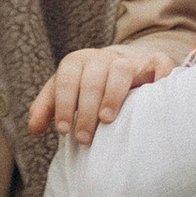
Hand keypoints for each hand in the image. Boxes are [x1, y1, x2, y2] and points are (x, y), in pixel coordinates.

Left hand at [26, 42, 175, 144]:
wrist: (120, 65)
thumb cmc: (87, 87)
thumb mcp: (65, 93)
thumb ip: (47, 108)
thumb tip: (34, 129)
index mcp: (78, 62)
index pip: (66, 78)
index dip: (63, 103)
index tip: (63, 131)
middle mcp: (102, 58)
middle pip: (92, 78)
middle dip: (85, 109)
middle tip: (83, 138)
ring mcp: (128, 60)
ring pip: (121, 69)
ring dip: (113, 95)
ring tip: (107, 120)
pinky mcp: (152, 63)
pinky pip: (159, 62)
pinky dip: (161, 72)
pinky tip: (158, 88)